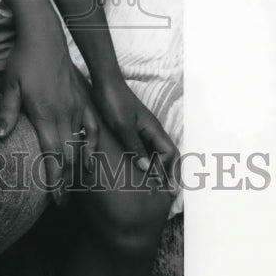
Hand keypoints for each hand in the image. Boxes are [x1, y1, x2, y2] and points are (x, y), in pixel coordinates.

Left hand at [0, 38, 98, 196]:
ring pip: (83, 144)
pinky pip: (93, 127)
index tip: (55, 200)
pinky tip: (90, 159)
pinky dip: (93, 146)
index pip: (53, 154)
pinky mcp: (83, 99)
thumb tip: (0, 136)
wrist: (45, 36)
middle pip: (69, 155)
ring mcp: (76, 106)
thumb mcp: (10, 83)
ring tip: (76, 188)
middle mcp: (64, 113)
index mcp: (45, 112)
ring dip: (79, 168)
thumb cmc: (22, 59)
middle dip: (67, 182)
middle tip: (62, 204)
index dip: (55, 180)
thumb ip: (7, 111)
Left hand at [91, 76, 177, 190]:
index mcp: (154, 129)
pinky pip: (149, 147)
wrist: (104, 82)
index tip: (158, 184)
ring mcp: (145, 129)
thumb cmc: (113, 102)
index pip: (169, 153)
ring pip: (160, 151)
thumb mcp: (122, 125)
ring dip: (162, 168)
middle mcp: (153, 130)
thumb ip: (135, 146)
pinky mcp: (136, 128)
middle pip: (170, 154)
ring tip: (160, 186)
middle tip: (169, 193)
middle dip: (171, 172)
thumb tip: (148, 169)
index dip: (165, 170)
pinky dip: (151, 160)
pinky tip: (144, 169)